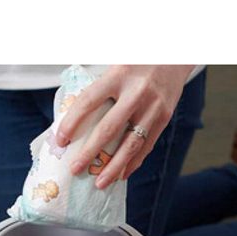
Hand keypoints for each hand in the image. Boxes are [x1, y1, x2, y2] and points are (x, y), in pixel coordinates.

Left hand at [57, 65, 192, 188]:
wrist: (177, 52)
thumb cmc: (136, 60)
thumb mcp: (115, 64)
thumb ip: (97, 86)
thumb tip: (70, 116)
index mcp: (118, 75)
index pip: (88, 101)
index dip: (71, 123)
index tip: (59, 140)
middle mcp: (136, 92)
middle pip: (109, 129)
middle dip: (90, 153)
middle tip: (75, 170)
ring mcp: (153, 107)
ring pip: (130, 144)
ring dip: (114, 167)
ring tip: (99, 184)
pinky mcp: (164, 117)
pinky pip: (146, 145)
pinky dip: (133, 163)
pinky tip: (121, 175)